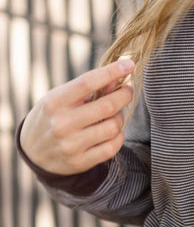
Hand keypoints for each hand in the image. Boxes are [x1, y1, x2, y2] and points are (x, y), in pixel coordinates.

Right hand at [19, 59, 135, 175]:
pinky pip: (112, 147)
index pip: (88, 82)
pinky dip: (118, 137)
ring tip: (114, 115)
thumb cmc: (52, 116)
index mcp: (54, 102)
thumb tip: (118, 76)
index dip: (112, 71)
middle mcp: (61, 124)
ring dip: (120, 117)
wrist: (32, 151)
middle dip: (124, 95)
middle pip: (107, 106)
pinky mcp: (79, 162)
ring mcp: (70, 145)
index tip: (129, 64)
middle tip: (126, 91)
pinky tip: (112, 132)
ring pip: (113, 127)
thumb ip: (89, 87)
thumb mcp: (63, 96)